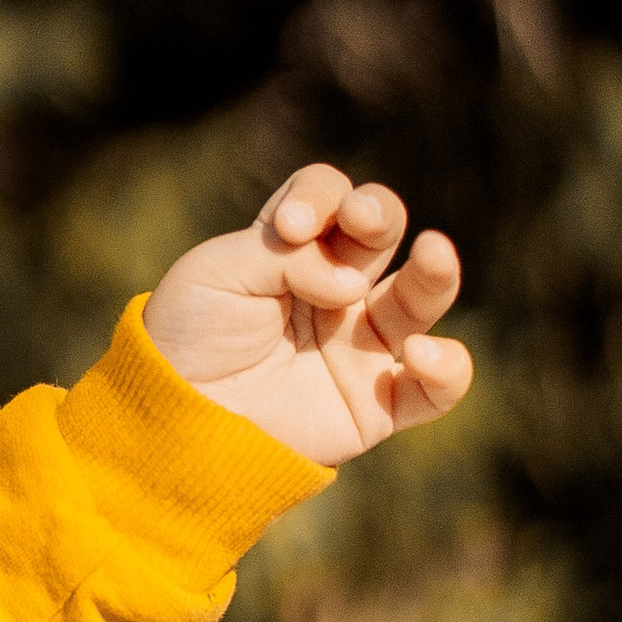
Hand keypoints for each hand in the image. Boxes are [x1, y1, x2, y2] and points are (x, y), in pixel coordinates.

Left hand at [142, 164, 472, 466]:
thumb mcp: (218, 273)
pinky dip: (448, 368)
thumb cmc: (188, 340)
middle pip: (381, 233)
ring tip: (433, 252)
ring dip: (435, 272)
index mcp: (290, 252)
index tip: (292, 227)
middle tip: (359, 221)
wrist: (173, 424)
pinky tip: (422, 354)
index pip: (329, 197)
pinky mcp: (375, 405)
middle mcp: (333, 290)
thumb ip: (288, 255)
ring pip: (421, 298)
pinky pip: (436, 389)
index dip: (322, 196)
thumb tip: (352, 283)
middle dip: (379, 214)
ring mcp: (358, 346)